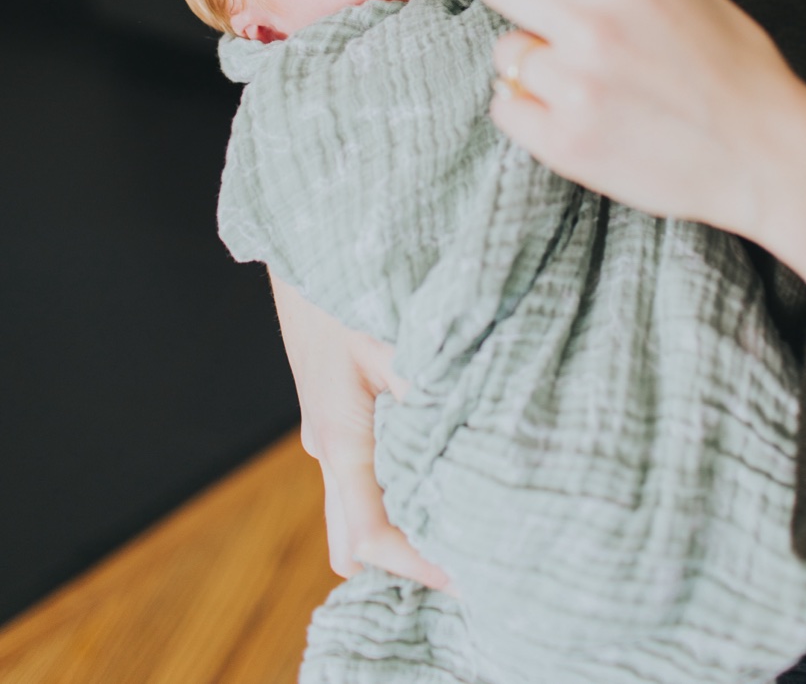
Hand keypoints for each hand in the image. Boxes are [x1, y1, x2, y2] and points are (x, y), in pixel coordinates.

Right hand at [269, 275, 451, 590]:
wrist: (308, 248)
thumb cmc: (348, 285)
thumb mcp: (397, 335)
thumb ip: (433, 386)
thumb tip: (477, 429)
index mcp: (342, 437)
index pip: (371, 535)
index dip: (415, 564)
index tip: (463, 578)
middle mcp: (330, 446)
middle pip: (357, 538)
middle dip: (406, 559)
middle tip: (471, 563)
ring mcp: (329, 434)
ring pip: (358, 508)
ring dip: (403, 525)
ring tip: (468, 527)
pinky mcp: (339, 415)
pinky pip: (365, 474)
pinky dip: (399, 491)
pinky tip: (444, 479)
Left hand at [468, 0, 805, 320]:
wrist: (764, 156)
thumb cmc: (738, 70)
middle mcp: (590, 26)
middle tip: (536, 1)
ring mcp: (572, 89)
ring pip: (504, 51)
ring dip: (533, 57)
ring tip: (582, 74)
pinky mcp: (562, 143)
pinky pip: (507, 106)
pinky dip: (532, 107)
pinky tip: (575, 108)